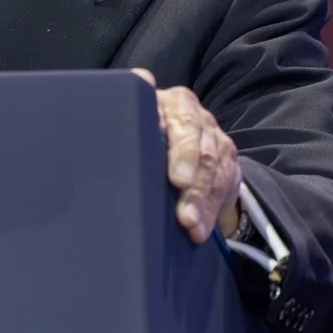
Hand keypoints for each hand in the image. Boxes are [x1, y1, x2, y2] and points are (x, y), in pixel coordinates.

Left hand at [137, 70, 240, 244]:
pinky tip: (202, 229)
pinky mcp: (226, 159)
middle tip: (185, 217)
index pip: (186, 122)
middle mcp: (199, 116)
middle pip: (205, 152)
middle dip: (196, 189)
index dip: (184, 152)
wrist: (158, 134)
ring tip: (193, 229)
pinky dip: (215, 210)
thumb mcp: (128, 124)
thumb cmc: (135, 132)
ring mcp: (215, 138)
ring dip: (205, 204)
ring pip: (218, 171)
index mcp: (174, 103)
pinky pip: (227, 184)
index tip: (177, 180)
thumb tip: (104, 123)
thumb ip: (121, 123)